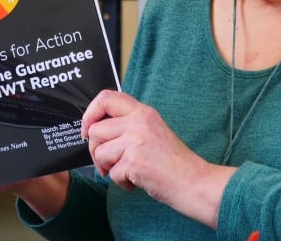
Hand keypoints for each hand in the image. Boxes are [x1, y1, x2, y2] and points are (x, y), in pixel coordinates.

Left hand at [81, 89, 235, 228]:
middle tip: (109, 162)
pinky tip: (137, 180)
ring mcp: (136, 141)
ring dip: (109, 167)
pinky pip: (111, 173)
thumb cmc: (173, 161)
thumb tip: (96, 129)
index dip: (90, 113)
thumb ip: (129, 125)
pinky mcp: (134, 161)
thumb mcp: (153, 131)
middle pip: (96, 129)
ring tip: (128, 171)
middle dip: (96, 150)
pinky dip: (121, 182)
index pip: (106, 98)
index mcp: (144, 112)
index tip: (87, 129)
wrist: (193, 181)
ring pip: (99, 152)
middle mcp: (139, 122)